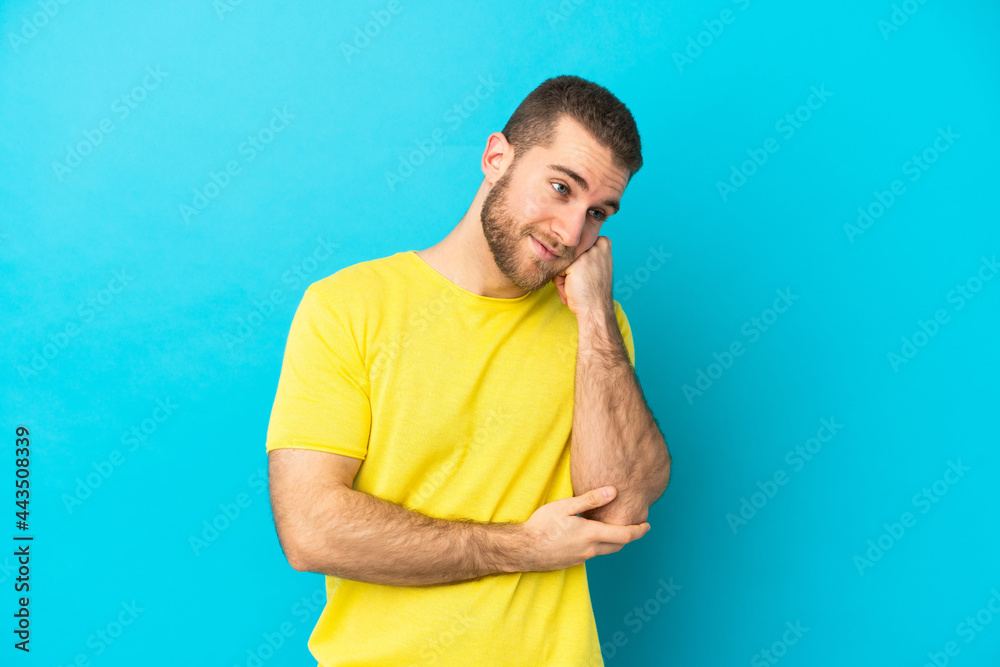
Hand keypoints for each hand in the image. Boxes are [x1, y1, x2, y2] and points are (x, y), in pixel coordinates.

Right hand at [517, 486, 649, 571]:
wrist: (523, 549)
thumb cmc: (542, 525)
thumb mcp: (565, 507)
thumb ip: (591, 500)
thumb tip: (613, 491)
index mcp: (591, 535)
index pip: (624, 535)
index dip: (639, 531)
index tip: (647, 525)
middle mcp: (590, 550)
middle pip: (618, 545)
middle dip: (629, 537)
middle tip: (635, 527)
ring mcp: (581, 559)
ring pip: (605, 551)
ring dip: (614, 541)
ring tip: (614, 529)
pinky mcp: (572, 562)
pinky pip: (592, 554)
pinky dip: (599, 545)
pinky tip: (590, 536)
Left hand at [552, 236, 613, 317]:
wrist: (596, 309)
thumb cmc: (593, 291)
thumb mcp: (595, 264)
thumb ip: (584, 252)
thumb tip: (559, 245)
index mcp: (604, 242)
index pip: (577, 247)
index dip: (577, 264)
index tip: (587, 276)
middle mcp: (597, 244)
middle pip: (569, 253)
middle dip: (570, 270)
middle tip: (581, 283)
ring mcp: (586, 253)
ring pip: (562, 261)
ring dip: (564, 277)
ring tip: (575, 287)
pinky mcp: (574, 264)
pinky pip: (557, 270)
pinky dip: (560, 283)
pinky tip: (571, 290)